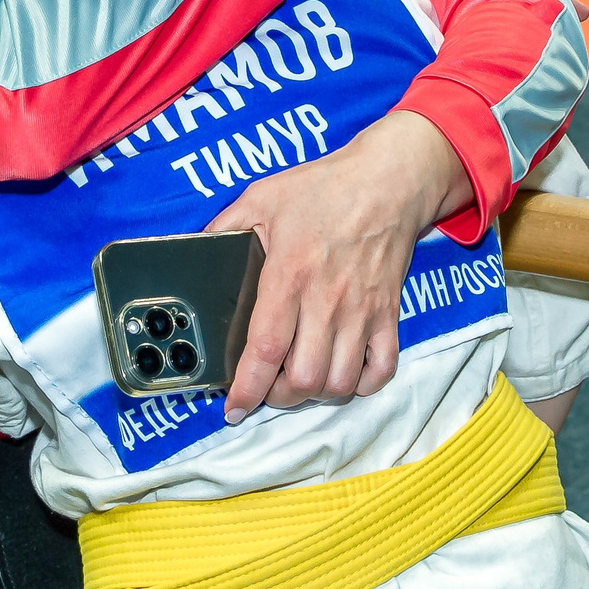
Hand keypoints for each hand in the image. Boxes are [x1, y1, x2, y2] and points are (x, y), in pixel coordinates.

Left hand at [208, 108, 467, 419]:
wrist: (389, 180)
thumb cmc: (324, 188)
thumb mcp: (262, 196)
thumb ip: (226, 227)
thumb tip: (199, 252)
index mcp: (290, 274)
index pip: (265, 348)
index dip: (247, 387)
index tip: (234, 408)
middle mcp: (327, 300)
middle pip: (303, 378)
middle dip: (278, 397)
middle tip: (266, 387)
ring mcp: (362, 310)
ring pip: (340, 382)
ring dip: (316, 394)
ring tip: (299, 381)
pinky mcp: (389, 313)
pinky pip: (381, 369)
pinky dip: (361, 384)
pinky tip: (342, 373)